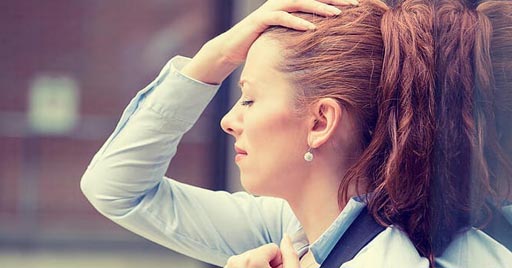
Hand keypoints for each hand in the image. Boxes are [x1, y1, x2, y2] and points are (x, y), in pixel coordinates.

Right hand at [182, 0, 357, 84]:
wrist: (232, 48)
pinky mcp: (260, 20)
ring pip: (299, 3)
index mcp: (290, 4)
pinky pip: (281, 18)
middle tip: (355, 5)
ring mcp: (271, 9)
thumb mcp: (286, 37)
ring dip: (319, 8)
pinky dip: (296, 23)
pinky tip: (311, 29)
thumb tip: (325, 41)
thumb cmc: (261, 43)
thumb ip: (303, 33)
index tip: (358, 5)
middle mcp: (281, 2)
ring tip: (337, 15)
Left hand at [224, 235, 299, 267]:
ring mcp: (227, 267)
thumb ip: (291, 255)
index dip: (278, 263)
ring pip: (250, 259)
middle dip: (266, 265)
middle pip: (260, 253)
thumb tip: (287, 237)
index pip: (273, 248)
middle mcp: (235, 261)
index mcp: (251, 260)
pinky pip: (240, 265)